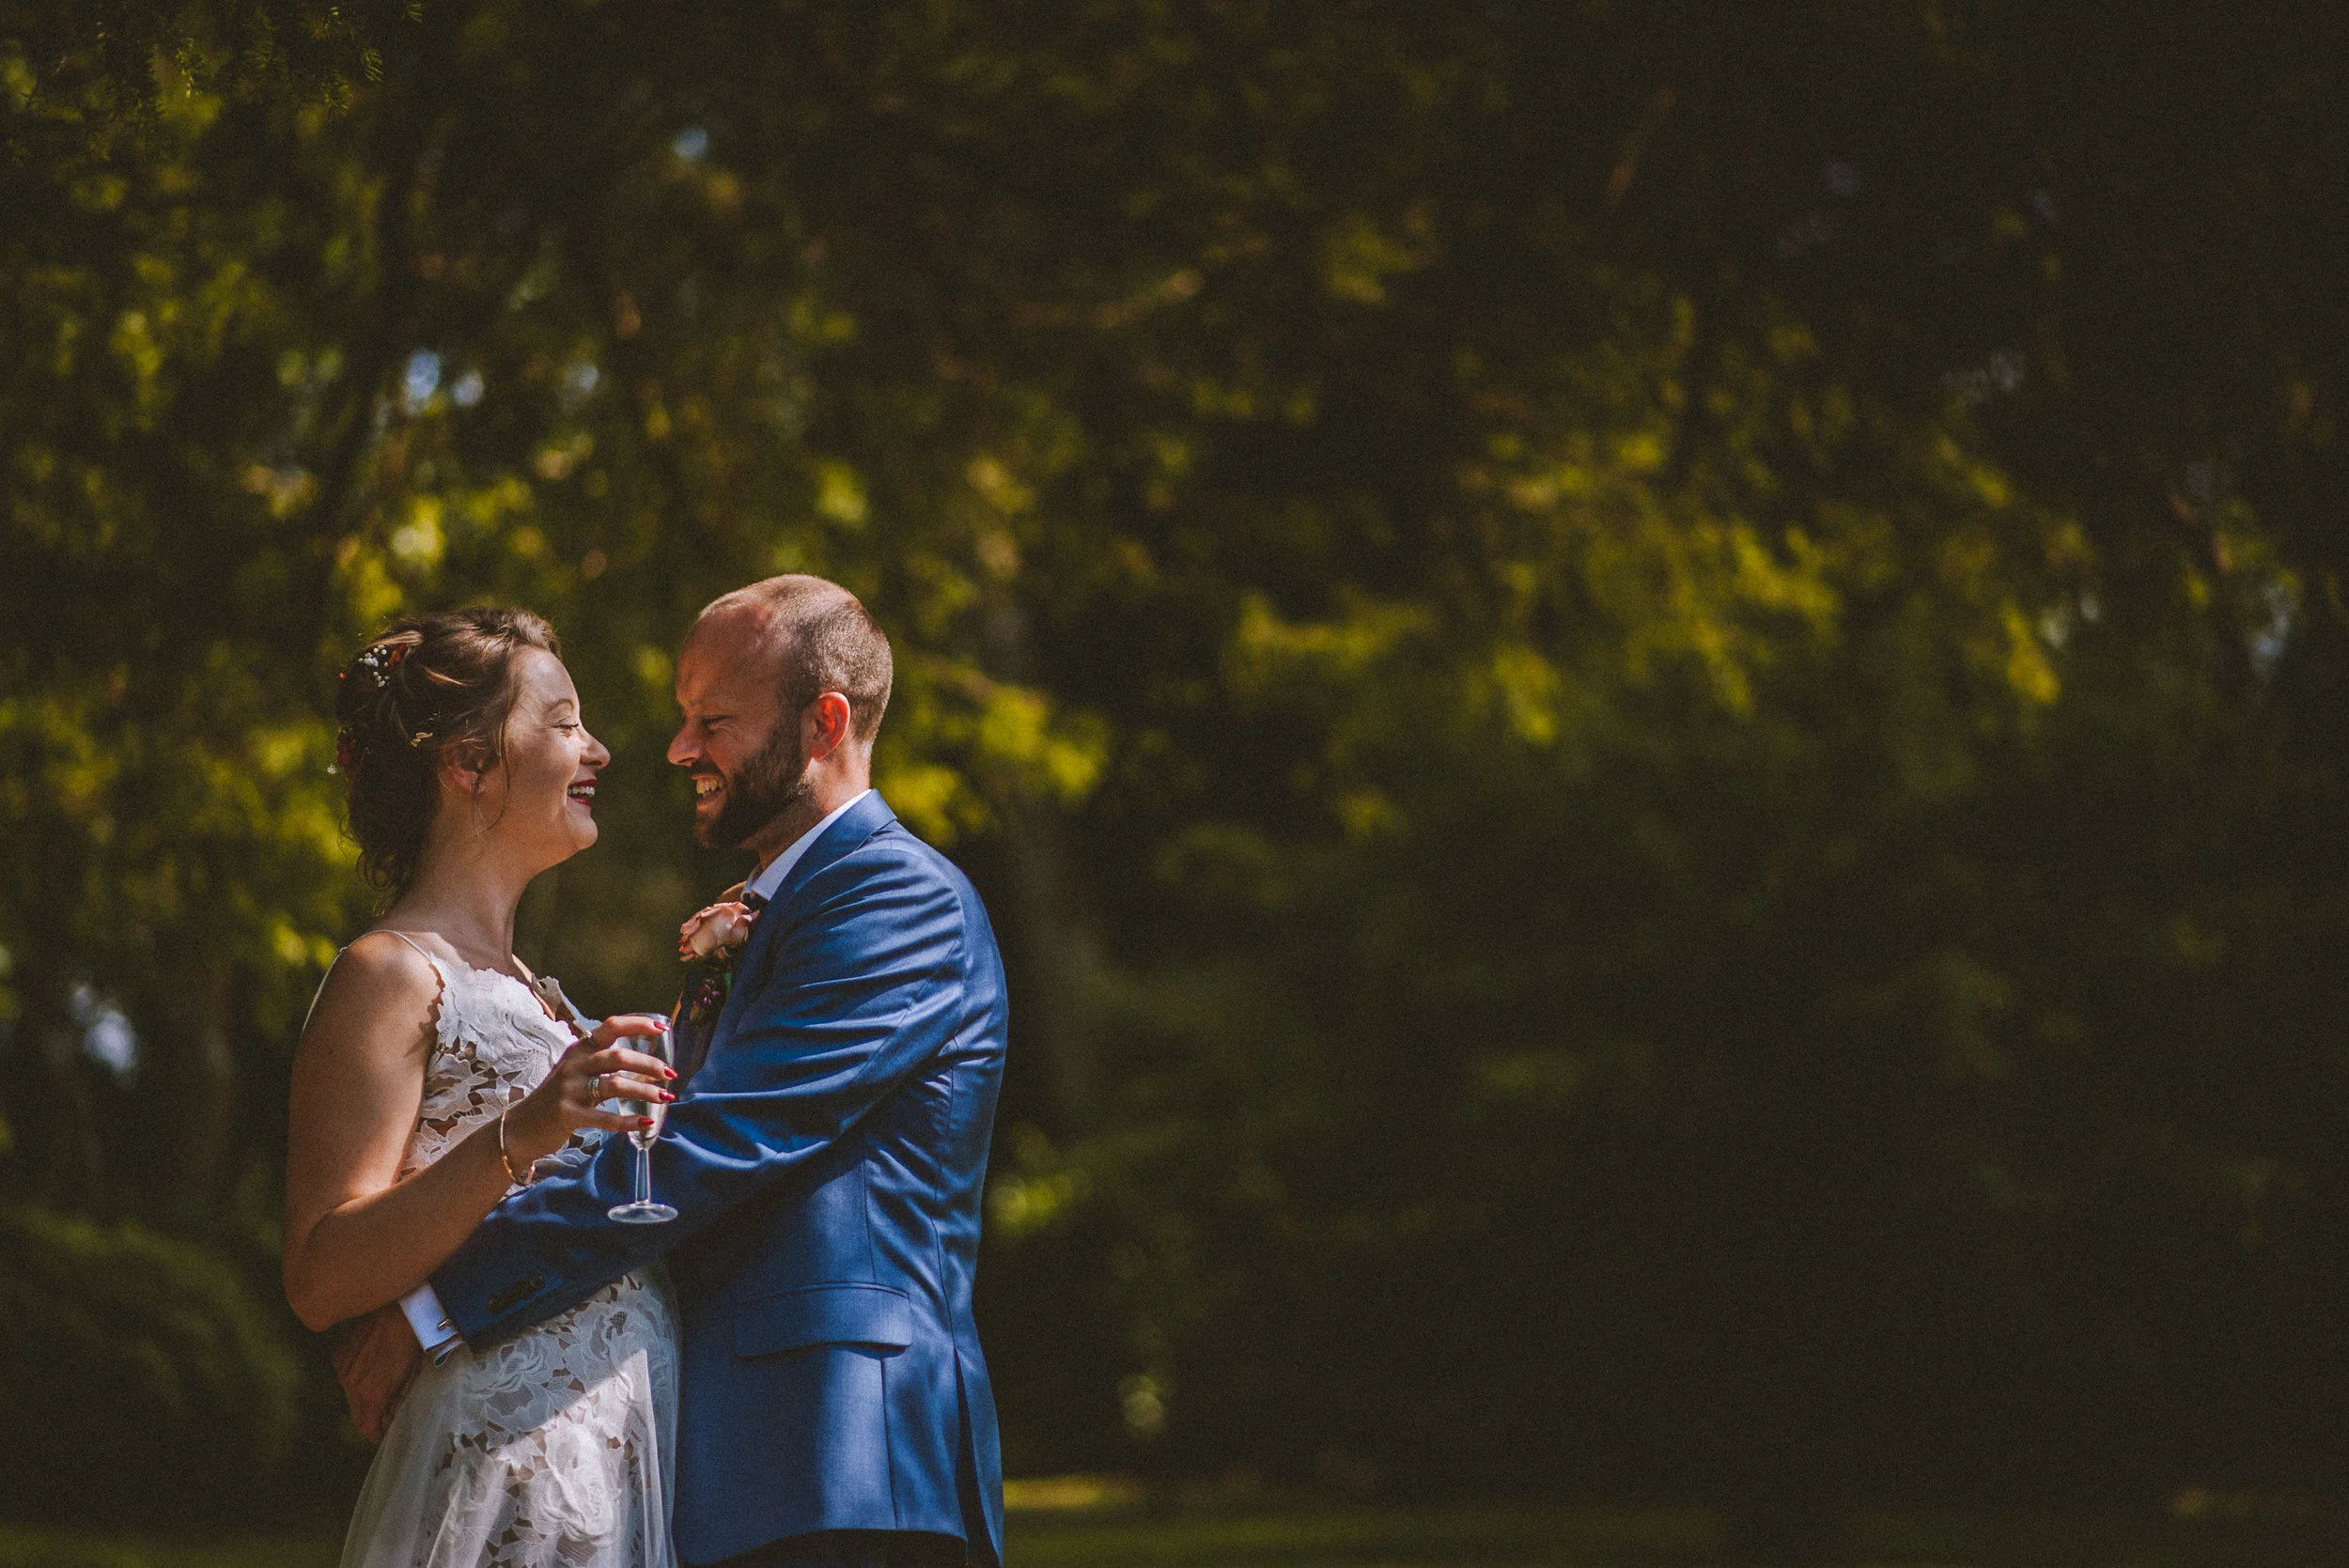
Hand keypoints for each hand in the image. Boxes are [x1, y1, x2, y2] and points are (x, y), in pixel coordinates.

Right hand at [332, 1303, 422, 1443]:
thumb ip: (397, 1398)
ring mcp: (342, 1370)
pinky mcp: (339, 1356)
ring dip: (362, 1398)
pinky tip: (370, 1374)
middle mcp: (351, 1386)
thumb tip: (393, 1410)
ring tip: (379, 1395)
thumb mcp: (409, 1377)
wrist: (400, 1312)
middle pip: (357, 1412)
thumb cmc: (411, 1344)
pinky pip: (345, 1374)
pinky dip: (356, 1379)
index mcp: (370, 1395)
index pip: (366, 1426)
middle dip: (370, 1418)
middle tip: (383, 1419)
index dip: (375, 1435)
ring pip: (349, 1393)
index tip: (381, 1438)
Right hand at [502, 1014, 675, 1166]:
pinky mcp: (568, 1114)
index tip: (663, 1029)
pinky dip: (627, 1121)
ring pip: (614, 1085)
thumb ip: (603, 1062)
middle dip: (648, 1064)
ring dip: (644, 1091)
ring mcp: (569, 1089)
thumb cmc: (557, 1096)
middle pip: (618, 1057)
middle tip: (670, 1074)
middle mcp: (574, 1064)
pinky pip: (603, 1118)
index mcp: (580, 1049)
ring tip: (665, 1097)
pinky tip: (644, 1121)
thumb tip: (646, 1061)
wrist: (522, 1127)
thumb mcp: (575, 1070)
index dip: (638, 1024)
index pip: (610, 1026)